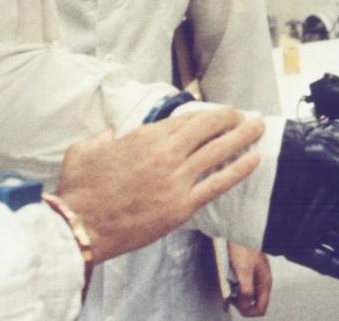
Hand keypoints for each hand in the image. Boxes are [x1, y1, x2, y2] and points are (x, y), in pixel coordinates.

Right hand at [56, 108, 263, 263]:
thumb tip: (117, 131)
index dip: (206, 113)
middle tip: (246, 115)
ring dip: (243, 137)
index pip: (186, 118)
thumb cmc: (80, 188)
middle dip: (232, 118)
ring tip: (259, 128)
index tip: (217, 113)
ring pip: (219, 152)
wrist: (81, 226)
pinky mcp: (181, 207)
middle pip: (208, 129)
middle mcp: (166, 154)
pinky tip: (253, 160)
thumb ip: (107, 133)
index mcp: (145, 136)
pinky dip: (238, 170)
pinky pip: (217, 184)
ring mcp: (176, 181)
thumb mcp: (87, 147)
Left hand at [227, 241, 271, 316]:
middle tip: (230, 296)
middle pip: (254, 303)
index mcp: (264, 283)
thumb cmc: (243, 248)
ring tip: (229, 286)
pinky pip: (244, 284)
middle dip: (242, 303)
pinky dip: (236, 286)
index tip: (235, 303)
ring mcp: (256, 275)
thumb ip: (246, 291)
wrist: (240, 229)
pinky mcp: (249, 270)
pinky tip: (229, 279)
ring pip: (248, 294)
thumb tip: (245, 307)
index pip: (260, 309)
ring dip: (238, 294)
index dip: (248, 311)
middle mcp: (262, 281)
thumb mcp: (244, 273)